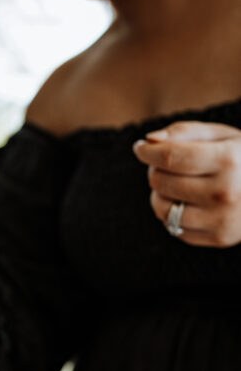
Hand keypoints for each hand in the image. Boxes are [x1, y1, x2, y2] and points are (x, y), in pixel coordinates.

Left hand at [133, 121, 240, 246]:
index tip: (140, 148)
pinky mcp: (219, 238)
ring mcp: (223, 219)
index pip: (170, 157)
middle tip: (165, 164)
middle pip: (162, 182)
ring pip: (162, 209)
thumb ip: (184, 132)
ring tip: (173, 184)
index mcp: (229, 160)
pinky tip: (187, 202)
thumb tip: (149, 141)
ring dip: (159, 194)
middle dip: (155, 169)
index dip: (148, 152)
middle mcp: (226, 192)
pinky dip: (172, 214)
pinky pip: (174, 228)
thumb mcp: (223, 135)